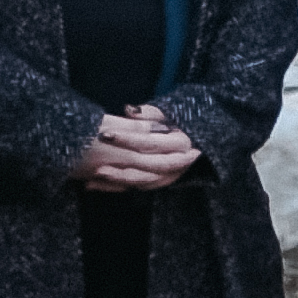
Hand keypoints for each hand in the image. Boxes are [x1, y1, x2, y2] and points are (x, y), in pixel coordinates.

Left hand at [68, 106, 196, 191]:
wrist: (200, 146)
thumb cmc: (180, 127)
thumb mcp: (170, 115)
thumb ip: (150, 113)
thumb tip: (129, 110)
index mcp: (181, 143)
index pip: (151, 142)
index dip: (128, 139)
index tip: (105, 134)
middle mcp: (180, 162)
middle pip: (151, 166)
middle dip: (124, 167)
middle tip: (98, 165)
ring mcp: (174, 175)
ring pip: (147, 181)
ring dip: (121, 181)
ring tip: (97, 176)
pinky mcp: (164, 182)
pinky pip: (141, 188)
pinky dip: (119, 188)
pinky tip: (98, 185)